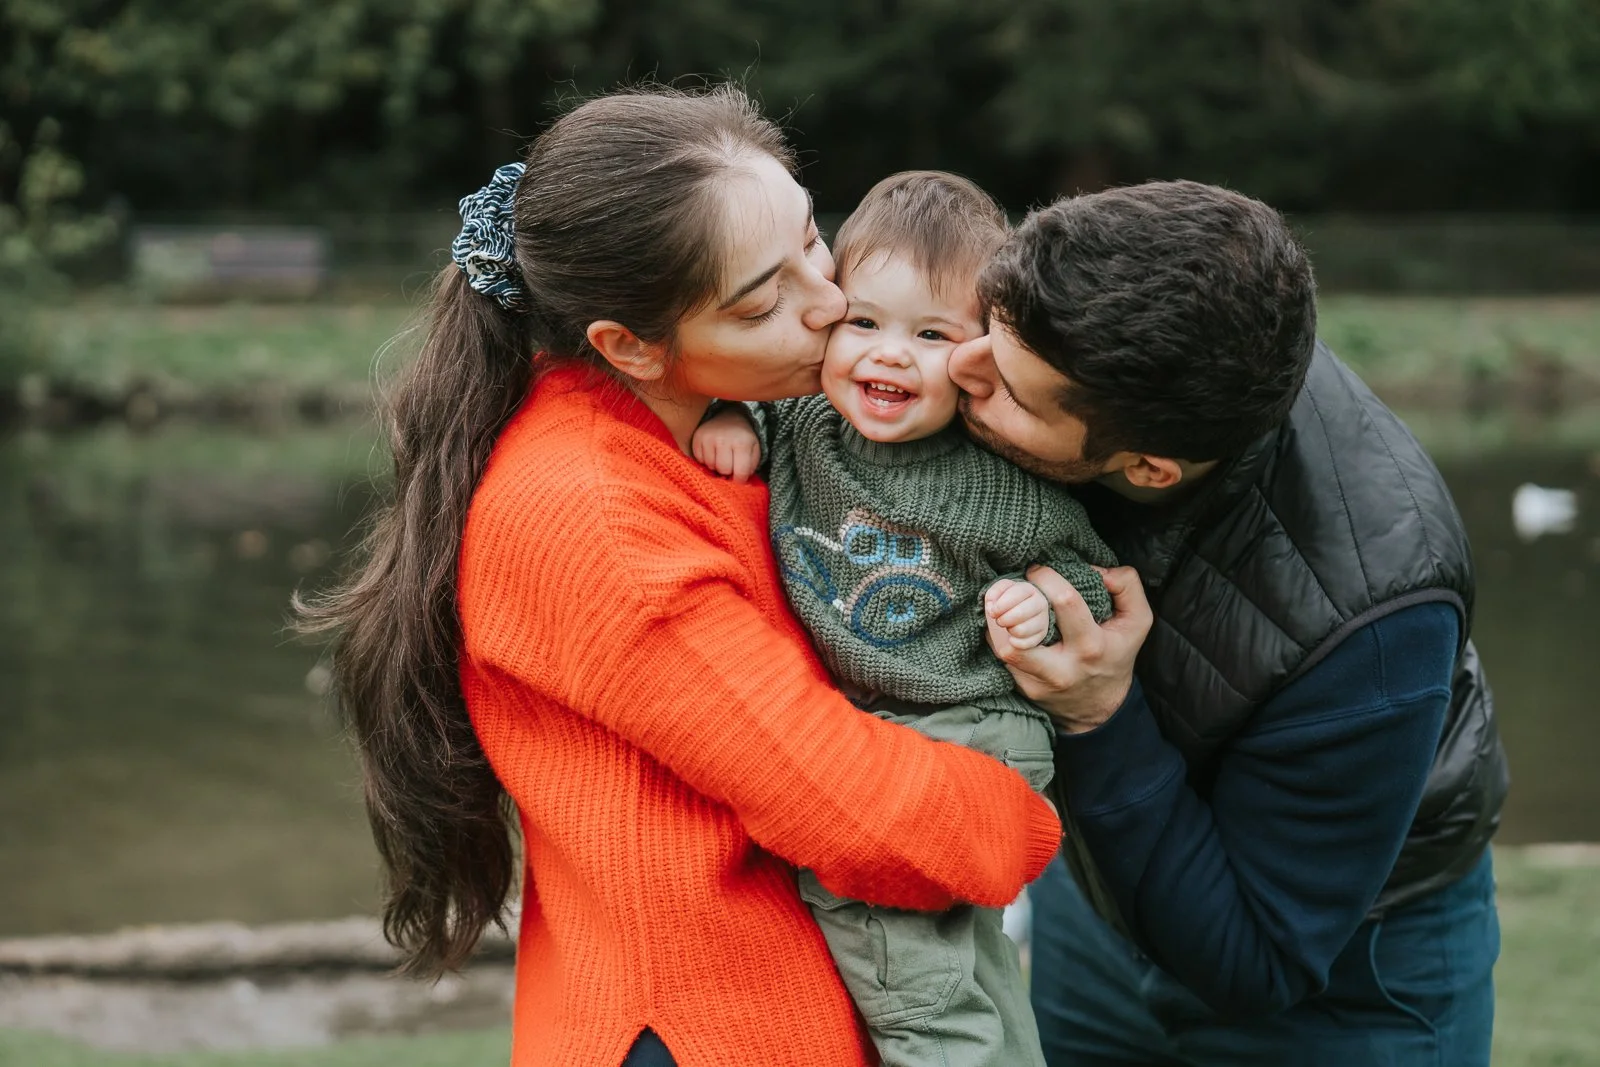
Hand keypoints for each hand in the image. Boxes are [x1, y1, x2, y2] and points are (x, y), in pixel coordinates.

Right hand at [691, 409, 761, 482]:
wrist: (730, 418)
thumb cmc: (743, 438)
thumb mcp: (754, 450)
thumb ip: (750, 467)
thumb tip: (739, 481)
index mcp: (742, 443)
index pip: (740, 473)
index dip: (740, 479)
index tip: (739, 477)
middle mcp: (724, 439)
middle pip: (723, 470)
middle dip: (728, 471)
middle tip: (730, 464)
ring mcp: (709, 437)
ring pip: (710, 466)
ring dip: (716, 465)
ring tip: (722, 457)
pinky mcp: (698, 437)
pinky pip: (699, 459)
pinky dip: (706, 459)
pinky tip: (712, 452)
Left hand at [984, 579, 1050, 650]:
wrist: (1014, 617)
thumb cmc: (1005, 603)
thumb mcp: (996, 594)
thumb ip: (991, 595)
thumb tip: (992, 608)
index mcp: (1029, 589)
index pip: (1016, 594)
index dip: (1000, 605)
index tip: (992, 612)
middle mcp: (1040, 603)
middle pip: (1020, 613)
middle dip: (1003, 619)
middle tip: (999, 620)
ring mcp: (1043, 620)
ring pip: (1022, 630)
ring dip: (1009, 630)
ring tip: (1008, 627)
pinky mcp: (1041, 635)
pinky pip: (1025, 644)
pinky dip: (1014, 642)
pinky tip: (1012, 638)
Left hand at [985, 565, 1152, 733]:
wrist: (1099, 709)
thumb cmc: (1117, 655)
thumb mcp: (1137, 621)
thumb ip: (1126, 586)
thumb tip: (1095, 568)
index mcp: (1091, 646)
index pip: (1063, 602)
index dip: (1045, 578)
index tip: (1037, 569)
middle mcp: (1062, 668)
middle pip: (1021, 634)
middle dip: (1012, 601)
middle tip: (1014, 585)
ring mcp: (1039, 682)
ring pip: (1004, 646)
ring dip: (998, 618)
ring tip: (1005, 600)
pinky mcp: (1023, 688)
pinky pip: (1000, 655)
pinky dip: (998, 633)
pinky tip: (1006, 621)